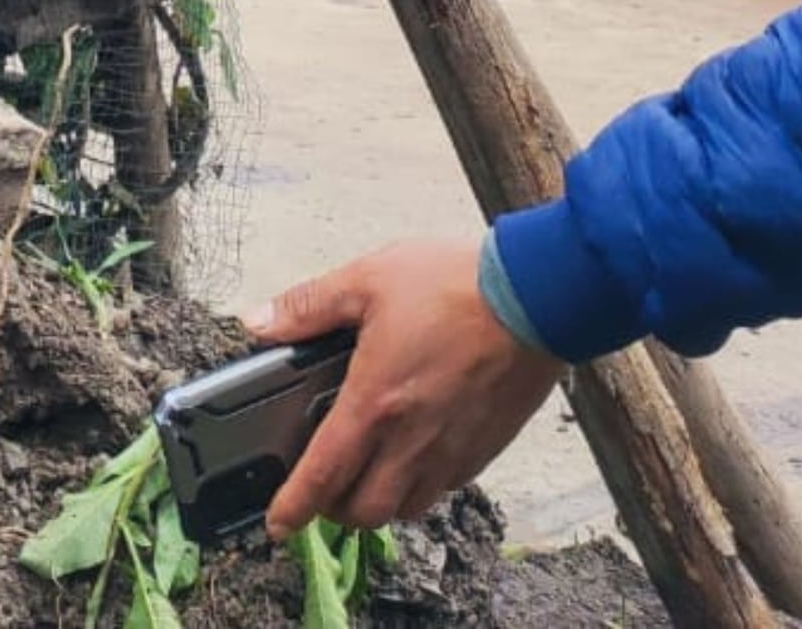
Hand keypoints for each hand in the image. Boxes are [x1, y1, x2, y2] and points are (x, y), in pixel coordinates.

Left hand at [251, 238, 563, 538]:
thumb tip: (261, 323)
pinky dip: (423, 485)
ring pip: (406, 509)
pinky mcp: (487, 445)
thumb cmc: (460, 284)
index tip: (279, 523)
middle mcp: (411, 438)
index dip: (293, 509)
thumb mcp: (372, 278)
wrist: (541, 292)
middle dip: (335, 512)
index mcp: (374, 402)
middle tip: (326, 489)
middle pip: (364, 511)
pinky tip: (420, 456)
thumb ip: (311, 305)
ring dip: (381, 502)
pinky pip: (446, 487)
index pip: (321, 477)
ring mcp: (452, 447)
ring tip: (372, 477)